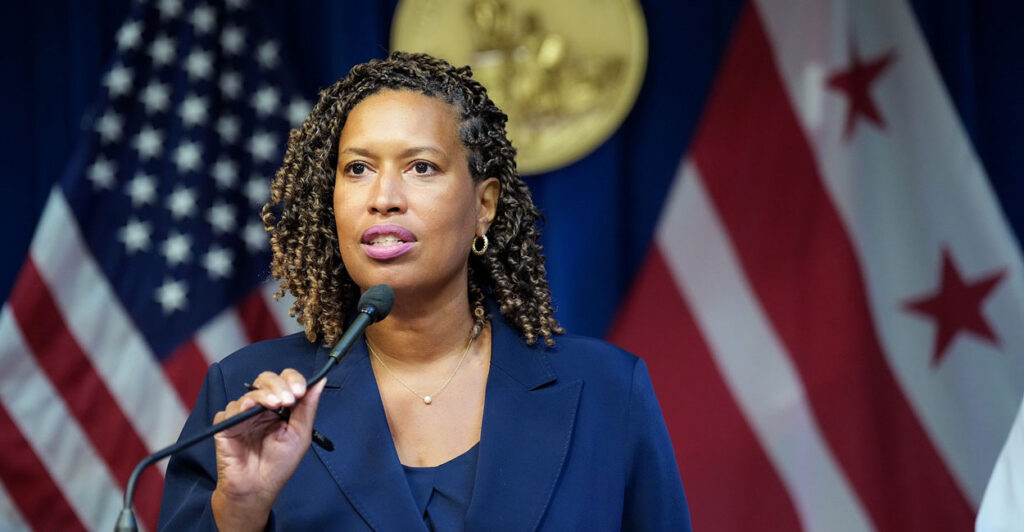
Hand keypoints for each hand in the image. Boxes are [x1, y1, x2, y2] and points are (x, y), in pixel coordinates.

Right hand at [210, 369, 325, 530]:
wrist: (258, 488)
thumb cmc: (279, 465)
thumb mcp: (300, 434)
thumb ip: (308, 407)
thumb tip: (319, 381)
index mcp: (280, 407)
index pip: (285, 381)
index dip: (293, 380)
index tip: (300, 391)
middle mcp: (261, 408)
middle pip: (266, 380)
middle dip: (279, 385)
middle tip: (288, 399)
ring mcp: (243, 415)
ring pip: (250, 393)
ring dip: (263, 395)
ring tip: (274, 404)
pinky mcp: (226, 425)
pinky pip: (230, 410)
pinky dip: (240, 407)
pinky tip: (249, 411)